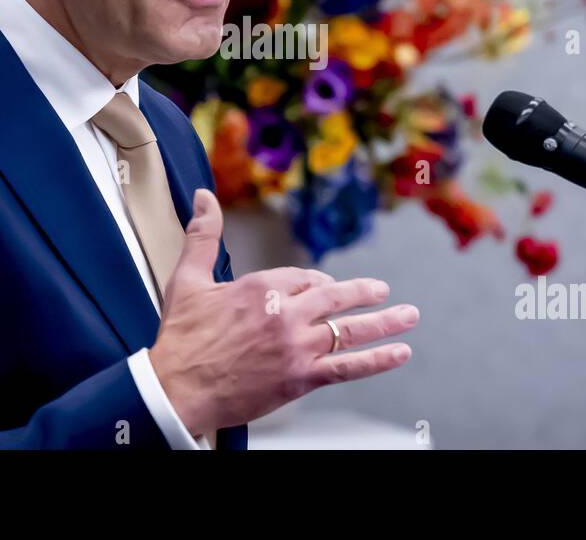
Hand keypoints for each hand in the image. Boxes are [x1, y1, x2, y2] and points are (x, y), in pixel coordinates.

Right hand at [148, 188, 419, 436]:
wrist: (176, 388)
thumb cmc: (180, 338)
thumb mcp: (188, 278)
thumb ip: (203, 234)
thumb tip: (203, 196)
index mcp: (262, 286)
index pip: (304, 278)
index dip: (316, 285)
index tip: (323, 290)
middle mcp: (285, 312)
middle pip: (335, 298)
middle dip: (363, 293)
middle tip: (383, 291)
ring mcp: (297, 345)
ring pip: (350, 330)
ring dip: (385, 322)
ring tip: (409, 316)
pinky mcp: (301, 377)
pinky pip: (349, 367)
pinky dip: (378, 360)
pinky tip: (399, 353)